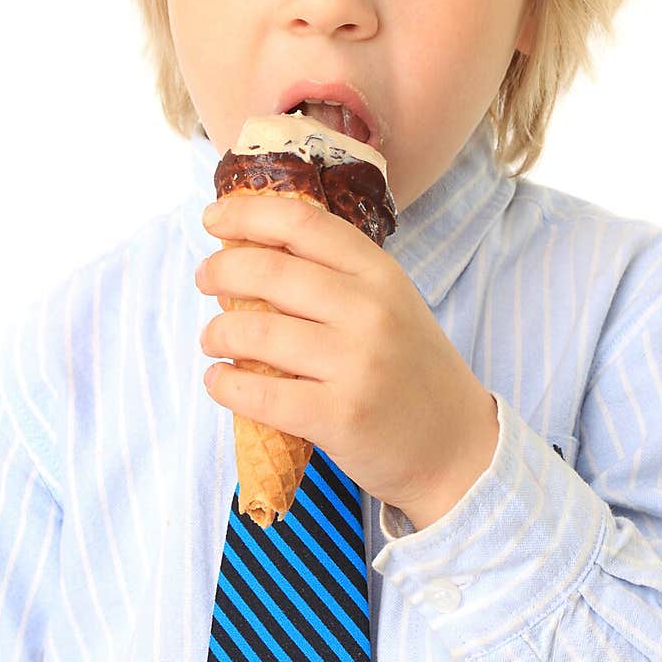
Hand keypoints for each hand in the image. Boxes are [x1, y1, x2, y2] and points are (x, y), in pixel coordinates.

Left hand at [195, 194, 499, 529]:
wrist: (457, 447)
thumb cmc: (411, 370)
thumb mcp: (391, 304)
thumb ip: (336, 276)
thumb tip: (252, 248)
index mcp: (381, 274)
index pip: (303, 222)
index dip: (248, 214)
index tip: (213, 219)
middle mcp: (370, 311)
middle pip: (270, 271)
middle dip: (220, 271)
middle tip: (205, 279)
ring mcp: (356, 364)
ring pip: (256, 333)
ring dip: (217, 333)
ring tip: (212, 339)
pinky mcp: (338, 417)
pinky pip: (259, 393)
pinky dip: (224, 385)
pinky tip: (219, 381)